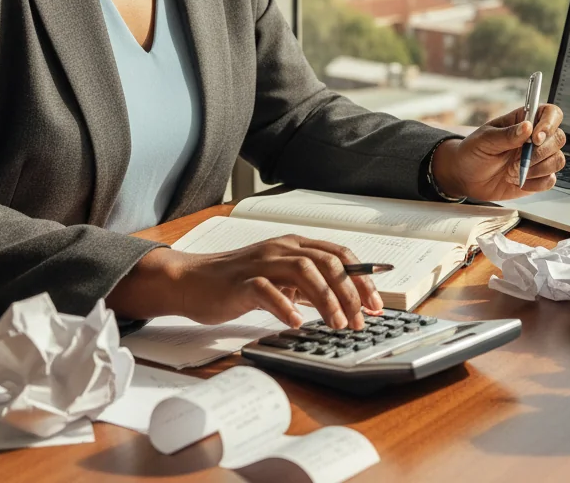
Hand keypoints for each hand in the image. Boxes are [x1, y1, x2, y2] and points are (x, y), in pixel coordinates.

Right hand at [107, 235, 381, 329]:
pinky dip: (285, 306)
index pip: (339, 254)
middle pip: (327, 262)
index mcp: (294, 245)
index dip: (363, 277)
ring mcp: (262, 262)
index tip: (376, 304)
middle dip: (351, 291)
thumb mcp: (279, 278)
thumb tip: (343, 300)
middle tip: (361, 319)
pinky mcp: (242, 281)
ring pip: (304, 271)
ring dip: (326, 299)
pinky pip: (267, 290)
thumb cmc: (236, 282)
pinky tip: (295, 323)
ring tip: (337, 324)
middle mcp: (281, 248)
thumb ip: (306, 284)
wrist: (193, 280)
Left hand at [431, 104, 565, 202]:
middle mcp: (534, 138)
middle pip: (559, 138)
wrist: (466, 178)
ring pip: (558, 160)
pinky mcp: (538, 178)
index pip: (550, 113)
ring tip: (515, 170)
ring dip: (539, 168)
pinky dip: (536, 183)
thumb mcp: (484, 140)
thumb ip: (506, 135)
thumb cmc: (472, 152)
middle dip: (542, 150)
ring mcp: (538, 159)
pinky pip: (551, 180)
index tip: (535, 137)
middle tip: (520, 157)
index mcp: (523, 121)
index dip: (549, 123)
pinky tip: (519, 181)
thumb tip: (527, 127)